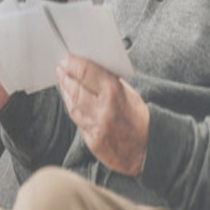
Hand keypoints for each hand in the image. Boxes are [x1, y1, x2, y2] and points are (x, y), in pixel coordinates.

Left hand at [56, 54, 148, 175]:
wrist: (148, 150)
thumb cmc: (140, 119)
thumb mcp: (130, 94)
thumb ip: (109, 82)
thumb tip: (89, 68)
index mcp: (114, 93)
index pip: (86, 73)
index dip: (73, 64)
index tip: (67, 59)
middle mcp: (103, 110)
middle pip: (76, 88)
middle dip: (66, 76)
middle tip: (61, 68)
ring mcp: (96, 127)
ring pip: (73, 105)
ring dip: (65, 90)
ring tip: (63, 80)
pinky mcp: (92, 141)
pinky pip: (77, 121)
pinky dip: (72, 107)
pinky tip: (70, 99)